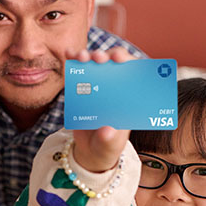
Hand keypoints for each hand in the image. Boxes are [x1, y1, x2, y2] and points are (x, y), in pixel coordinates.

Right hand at [65, 48, 134, 172]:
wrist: (89, 150)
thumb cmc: (105, 148)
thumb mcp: (109, 147)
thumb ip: (109, 140)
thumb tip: (106, 131)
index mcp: (130, 100)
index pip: (137, 76)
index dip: (132, 64)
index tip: (122, 61)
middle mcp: (117, 89)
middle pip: (118, 65)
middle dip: (111, 56)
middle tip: (100, 58)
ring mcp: (100, 86)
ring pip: (98, 64)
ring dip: (90, 56)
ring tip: (82, 57)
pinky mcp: (84, 88)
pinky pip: (80, 71)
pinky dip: (74, 60)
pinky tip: (69, 54)